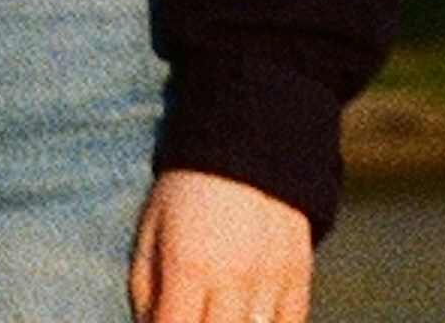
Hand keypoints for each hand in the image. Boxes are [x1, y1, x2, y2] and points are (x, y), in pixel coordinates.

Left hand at [132, 166, 311, 322]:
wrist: (249, 139)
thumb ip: (145, 290)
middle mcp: (232, 277)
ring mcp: (270, 279)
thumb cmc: (187, 190)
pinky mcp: (299, 274)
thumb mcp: (151, 229)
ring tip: (219, 311)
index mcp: (188, 265)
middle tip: (194, 313)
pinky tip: (250, 317)